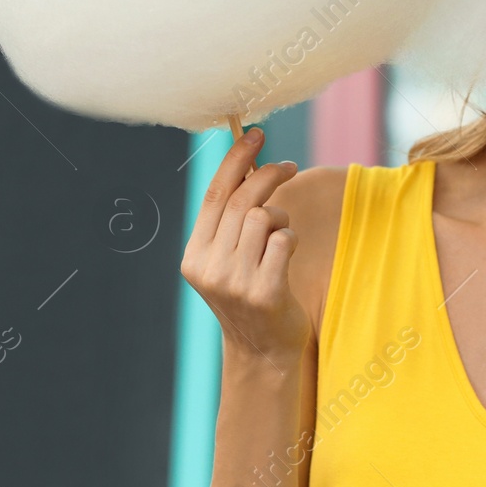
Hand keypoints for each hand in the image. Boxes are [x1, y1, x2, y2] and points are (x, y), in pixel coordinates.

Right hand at [180, 127, 310, 369]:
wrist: (263, 352)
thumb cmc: (252, 293)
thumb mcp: (228, 258)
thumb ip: (232, 220)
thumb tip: (250, 162)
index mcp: (194, 255)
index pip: (215, 194)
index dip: (236, 159)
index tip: (256, 134)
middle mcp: (208, 267)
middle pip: (242, 200)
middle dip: (269, 174)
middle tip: (289, 166)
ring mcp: (234, 282)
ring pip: (263, 218)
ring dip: (281, 218)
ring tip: (282, 234)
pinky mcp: (263, 293)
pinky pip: (284, 241)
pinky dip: (291, 240)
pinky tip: (287, 255)